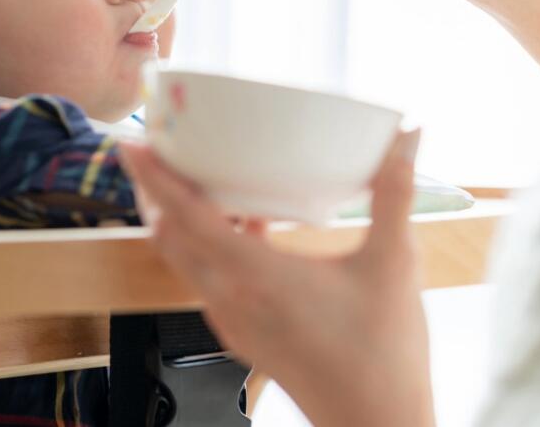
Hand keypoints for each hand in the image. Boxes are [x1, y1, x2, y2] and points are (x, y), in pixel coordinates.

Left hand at [119, 130, 434, 426]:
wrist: (376, 425)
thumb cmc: (383, 354)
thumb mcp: (393, 265)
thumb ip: (395, 196)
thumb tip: (407, 141)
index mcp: (256, 276)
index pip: (186, 218)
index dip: (154, 179)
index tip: (132, 145)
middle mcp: (230, 298)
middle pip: (169, 236)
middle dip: (155, 192)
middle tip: (160, 151)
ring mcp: (231, 319)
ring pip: (183, 259)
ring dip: (179, 219)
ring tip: (198, 180)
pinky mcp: (240, 333)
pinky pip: (205, 279)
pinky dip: (205, 246)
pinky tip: (245, 227)